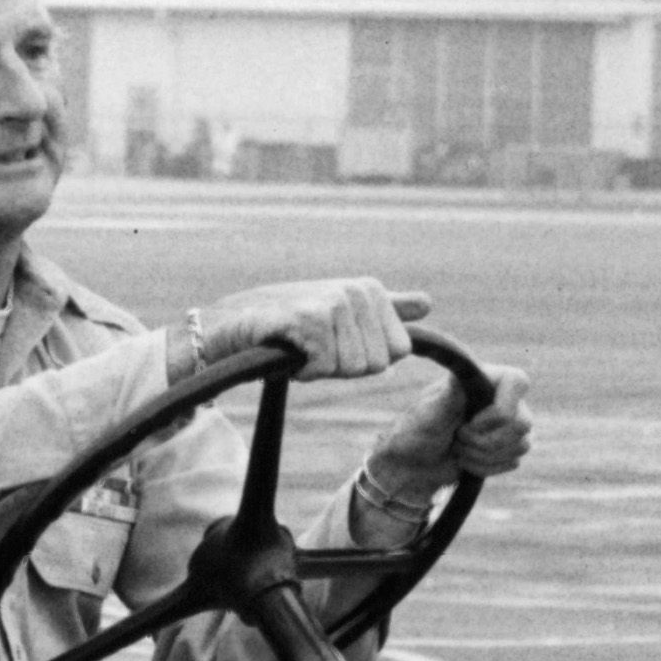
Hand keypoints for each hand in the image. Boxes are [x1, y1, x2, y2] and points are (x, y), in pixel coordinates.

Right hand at [185, 276, 426, 381]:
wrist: (231, 327)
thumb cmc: (287, 326)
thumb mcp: (341, 316)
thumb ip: (386, 311)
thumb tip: (428, 303)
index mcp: (371, 290)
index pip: (398, 352)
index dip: (362, 360)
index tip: (334, 345)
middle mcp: (356, 290)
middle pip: (376, 364)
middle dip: (341, 367)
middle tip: (312, 348)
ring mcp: (334, 301)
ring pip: (352, 368)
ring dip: (319, 369)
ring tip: (298, 348)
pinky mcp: (310, 317)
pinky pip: (324, 367)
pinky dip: (301, 370)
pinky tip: (285, 351)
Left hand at [364, 360, 535, 497]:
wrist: (414, 464)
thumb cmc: (417, 431)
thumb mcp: (428, 413)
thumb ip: (449, 395)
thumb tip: (462, 370)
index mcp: (485, 379)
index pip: (518, 382)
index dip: (501, 410)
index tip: (471, 422)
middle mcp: (502, 398)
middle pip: (523, 422)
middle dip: (486, 441)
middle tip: (458, 437)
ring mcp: (508, 424)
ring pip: (522, 445)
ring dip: (483, 455)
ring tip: (458, 448)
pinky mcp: (508, 449)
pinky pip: (514, 462)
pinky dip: (486, 467)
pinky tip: (465, 461)